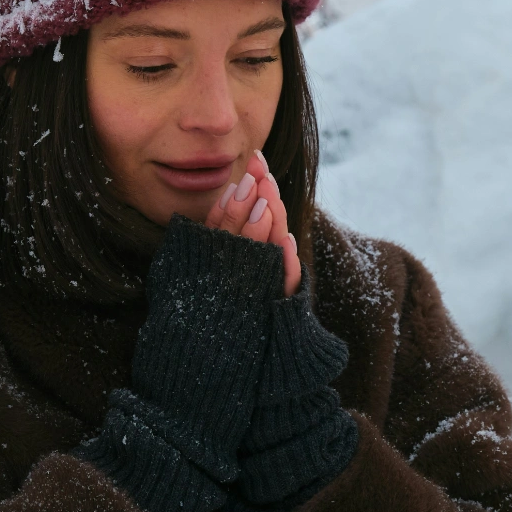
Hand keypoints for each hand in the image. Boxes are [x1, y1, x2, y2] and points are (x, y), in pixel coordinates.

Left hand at [203, 150, 300, 297]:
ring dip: (274, 222)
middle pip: (270, 224)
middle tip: (262, 173)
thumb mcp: (224, 257)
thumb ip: (230, 226)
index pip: (259, 211)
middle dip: (267, 196)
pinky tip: (285, 245)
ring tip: (268, 199)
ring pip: (277, 248)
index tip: (254, 159)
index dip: (258, 185)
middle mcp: (267, 261)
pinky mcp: (279, 304)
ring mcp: (273, 281)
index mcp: (256, 247)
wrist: (226, 351)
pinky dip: (288, 265)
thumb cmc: (226, 301)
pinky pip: (287, 283)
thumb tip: (236, 186)